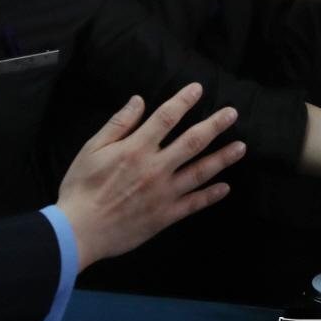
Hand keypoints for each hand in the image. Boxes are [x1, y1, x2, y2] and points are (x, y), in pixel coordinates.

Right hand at [56, 83, 246, 270]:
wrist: (79, 231)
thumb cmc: (81, 187)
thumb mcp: (92, 149)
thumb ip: (118, 124)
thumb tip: (139, 100)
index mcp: (136, 148)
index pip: (166, 117)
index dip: (184, 101)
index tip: (197, 89)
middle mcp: (155, 168)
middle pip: (193, 142)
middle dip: (215, 125)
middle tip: (233, 113)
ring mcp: (164, 193)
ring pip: (200, 172)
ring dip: (222, 158)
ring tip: (241, 147)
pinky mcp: (165, 216)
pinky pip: (193, 204)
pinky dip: (211, 196)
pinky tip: (225, 187)